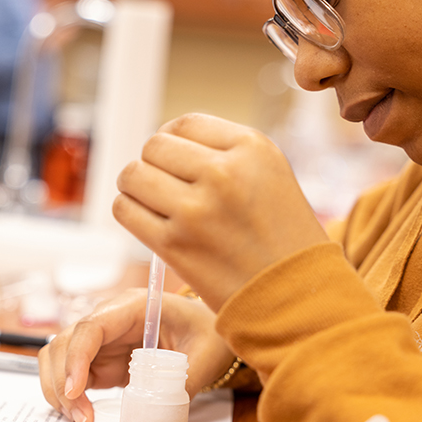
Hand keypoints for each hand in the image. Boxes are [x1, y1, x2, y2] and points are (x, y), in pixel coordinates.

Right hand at [38, 289, 235, 421]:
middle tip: (81, 417)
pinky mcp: (100, 362)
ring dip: (59, 390)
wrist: (205, 330)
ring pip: (59, 359)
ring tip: (81, 420)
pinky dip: (68, 397)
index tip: (75, 389)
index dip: (76, 357)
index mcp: (132, 308)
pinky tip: (82, 415)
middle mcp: (108, 321)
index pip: (91, 327)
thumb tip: (164, 412)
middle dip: (62, 381)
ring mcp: (101, 342)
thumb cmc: (205, 331)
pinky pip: (71, 376)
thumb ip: (185, 381)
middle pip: (64, 343)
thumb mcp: (204, 354)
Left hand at [113, 113, 329, 310]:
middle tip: (168, 186)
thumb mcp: (270, 173)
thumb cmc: (282, 237)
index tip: (179, 162)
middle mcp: (223, 172)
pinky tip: (149, 221)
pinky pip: (125, 209)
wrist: (296, 297)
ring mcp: (195, 209)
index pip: (185, 123)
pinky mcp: (173, 245)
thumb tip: (164, 141)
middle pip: (153, 146)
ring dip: (136, 186)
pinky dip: (130, 211)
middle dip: (154, 164)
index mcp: (252, 148)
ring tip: (155, 202)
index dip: (174, 140)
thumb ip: (223, 151)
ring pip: (132, 174)